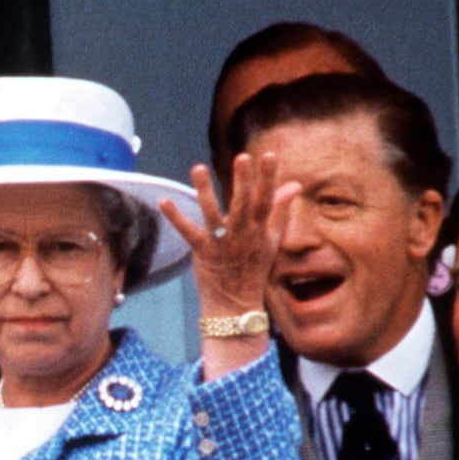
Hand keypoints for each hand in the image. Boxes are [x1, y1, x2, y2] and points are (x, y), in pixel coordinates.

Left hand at [162, 153, 301, 318]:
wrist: (236, 304)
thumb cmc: (254, 267)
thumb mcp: (272, 239)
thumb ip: (280, 209)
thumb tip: (294, 184)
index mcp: (259, 230)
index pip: (266, 200)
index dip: (268, 178)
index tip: (269, 155)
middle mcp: (242, 235)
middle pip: (243, 205)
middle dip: (243, 181)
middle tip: (242, 157)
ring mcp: (221, 243)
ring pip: (213, 214)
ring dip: (205, 191)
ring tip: (198, 167)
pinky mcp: (202, 252)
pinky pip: (188, 232)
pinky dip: (176, 217)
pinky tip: (163, 201)